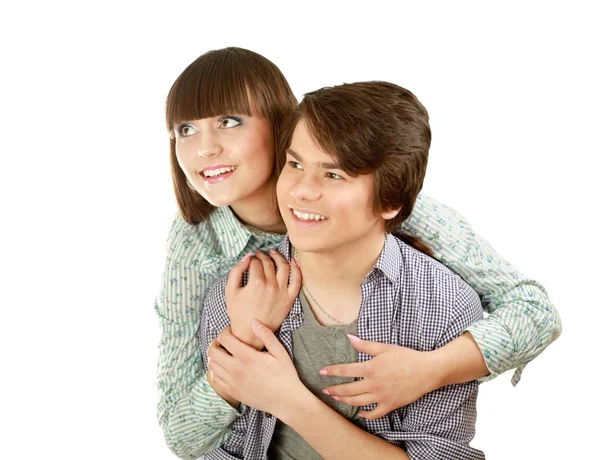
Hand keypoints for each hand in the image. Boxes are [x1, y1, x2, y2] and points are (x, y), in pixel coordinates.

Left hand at [207, 322, 307, 416]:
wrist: (285, 401)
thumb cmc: (285, 375)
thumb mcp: (280, 352)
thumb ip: (266, 335)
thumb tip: (253, 322)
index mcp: (247, 357)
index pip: (224, 339)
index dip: (224, 331)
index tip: (230, 331)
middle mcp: (236, 369)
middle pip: (212, 351)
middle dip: (215, 342)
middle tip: (224, 341)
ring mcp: (232, 382)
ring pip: (211, 365)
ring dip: (214, 356)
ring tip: (223, 353)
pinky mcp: (232, 392)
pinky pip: (215, 379)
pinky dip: (215, 371)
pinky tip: (224, 368)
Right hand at [226, 250, 300, 349]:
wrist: (250, 333)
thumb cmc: (238, 312)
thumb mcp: (230, 291)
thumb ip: (236, 271)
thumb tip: (247, 257)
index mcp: (256, 283)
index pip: (256, 262)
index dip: (252, 258)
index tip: (250, 259)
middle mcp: (271, 286)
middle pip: (269, 263)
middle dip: (263, 256)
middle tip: (259, 255)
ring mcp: (282, 292)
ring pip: (284, 267)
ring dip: (279, 257)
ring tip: (273, 254)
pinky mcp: (289, 299)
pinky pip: (297, 280)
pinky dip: (296, 269)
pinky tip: (292, 262)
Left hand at [320, 335, 438, 418]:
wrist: (426, 371)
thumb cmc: (406, 357)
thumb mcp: (384, 347)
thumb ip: (365, 345)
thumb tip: (349, 338)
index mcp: (370, 368)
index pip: (345, 371)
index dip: (331, 371)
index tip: (322, 372)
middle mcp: (373, 384)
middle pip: (348, 389)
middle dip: (334, 390)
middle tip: (325, 390)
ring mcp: (381, 396)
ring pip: (358, 402)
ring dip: (345, 401)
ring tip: (336, 399)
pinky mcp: (390, 405)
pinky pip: (375, 413)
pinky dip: (366, 414)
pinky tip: (361, 413)